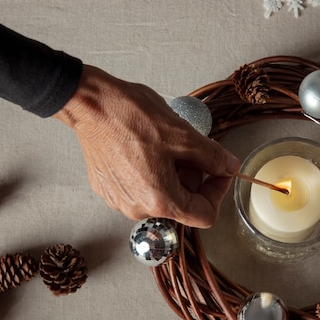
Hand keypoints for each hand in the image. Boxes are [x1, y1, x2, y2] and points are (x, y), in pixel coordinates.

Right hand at [53, 65, 239, 227]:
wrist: (90, 104)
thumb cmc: (130, 117)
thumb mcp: (184, 134)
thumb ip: (213, 156)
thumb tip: (229, 166)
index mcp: (160, 201)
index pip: (205, 215)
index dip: (218, 191)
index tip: (220, 170)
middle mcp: (138, 209)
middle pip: (182, 204)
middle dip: (193, 177)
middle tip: (190, 148)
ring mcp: (119, 200)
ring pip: (161, 195)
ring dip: (172, 173)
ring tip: (165, 143)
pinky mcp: (107, 188)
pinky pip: (139, 187)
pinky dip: (150, 171)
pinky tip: (146, 146)